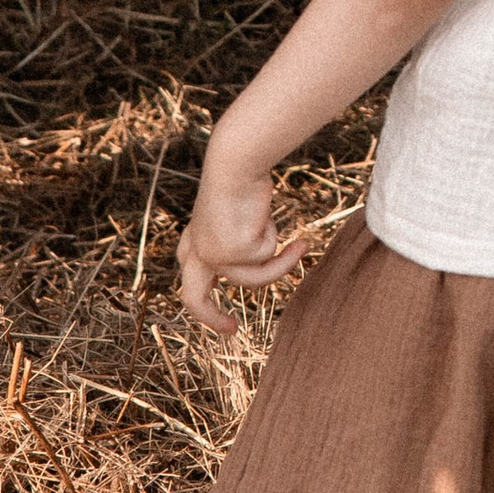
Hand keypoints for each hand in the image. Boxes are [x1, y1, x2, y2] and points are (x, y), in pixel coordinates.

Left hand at [177, 149, 309, 337]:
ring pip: (254, 280)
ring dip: (281, 265)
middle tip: (232, 330)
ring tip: (301, 246)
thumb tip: (261, 262)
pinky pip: (268, 257)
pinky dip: (276, 238)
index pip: (192, 281)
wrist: (236, 162)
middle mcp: (197, 253)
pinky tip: (264, 215)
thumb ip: (242, 242)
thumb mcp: (240, 216)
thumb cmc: (242, 178)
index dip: (205, 307)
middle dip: (211, 317)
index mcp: (194, 242)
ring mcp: (213, 256)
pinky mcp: (232, 253)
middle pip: (194, 299)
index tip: (231, 324)